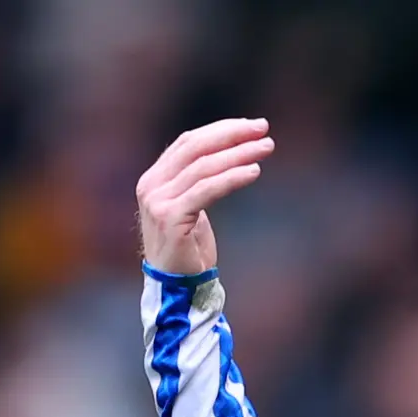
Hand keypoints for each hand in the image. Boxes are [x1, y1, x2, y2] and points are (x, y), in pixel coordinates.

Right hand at [136, 117, 269, 277]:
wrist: (177, 289)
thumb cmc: (188, 250)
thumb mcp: (191, 208)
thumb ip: (198, 182)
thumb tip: (226, 154)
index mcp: (154, 178)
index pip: (189, 142)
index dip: (221, 130)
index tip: (251, 126)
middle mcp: (151, 185)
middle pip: (195, 147)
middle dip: (231, 134)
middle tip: (263, 129)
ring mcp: (158, 202)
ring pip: (203, 167)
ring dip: (238, 154)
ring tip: (266, 148)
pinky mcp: (170, 218)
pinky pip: (207, 190)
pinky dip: (232, 178)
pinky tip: (254, 171)